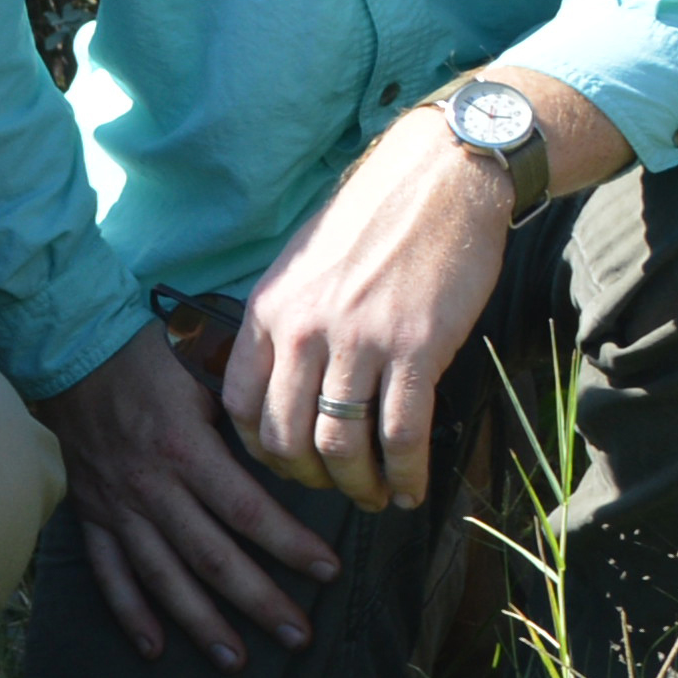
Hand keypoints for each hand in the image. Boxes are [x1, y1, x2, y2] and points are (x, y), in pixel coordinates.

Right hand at [43, 324, 335, 675]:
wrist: (72, 349)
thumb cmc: (148, 356)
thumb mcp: (205, 372)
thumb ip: (245, 415)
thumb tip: (297, 448)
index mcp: (185, 450)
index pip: (246, 511)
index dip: (290, 545)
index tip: (329, 571)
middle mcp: (151, 488)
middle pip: (212, 557)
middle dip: (259, 601)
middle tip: (299, 636)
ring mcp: (118, 507)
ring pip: (163, 577)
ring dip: (201, 622)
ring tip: (237, 660)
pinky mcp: (90, 514)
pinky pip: (108, 572)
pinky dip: (129, 613)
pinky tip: (155, 648)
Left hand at [223, 112, 513, 512]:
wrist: (438, 179)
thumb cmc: (371, 223)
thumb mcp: (300, 266)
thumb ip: (285, 323)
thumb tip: (279, 383)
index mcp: (268, 310)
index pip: (239, 405)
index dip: (262, 450)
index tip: (289, 463)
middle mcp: (304, 329)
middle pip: (286, 438)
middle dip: (309, 479)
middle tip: (335, 489)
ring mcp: (359, 340)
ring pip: (342, 445)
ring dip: (358, 486)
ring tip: (377, 498)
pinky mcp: (417, 346)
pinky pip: (401, 433)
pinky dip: (406, 474)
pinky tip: (414, 489)